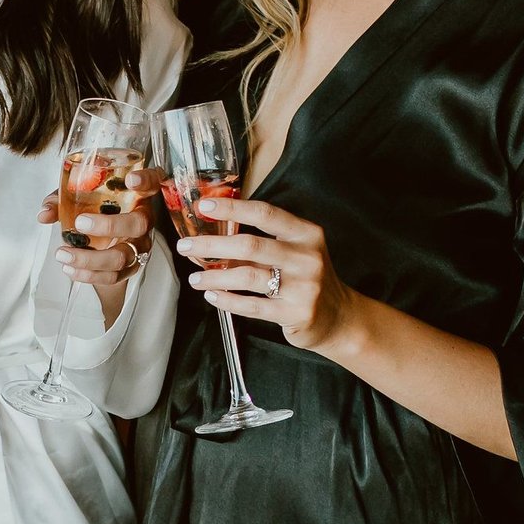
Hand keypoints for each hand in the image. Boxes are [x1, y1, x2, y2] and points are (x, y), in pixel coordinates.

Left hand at [38, 164, 157, 293]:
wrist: (106, 242)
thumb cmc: (96, 210)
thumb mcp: (79, 199)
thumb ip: (62, 200)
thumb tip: (44, 214)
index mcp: (138, 195)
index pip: (153, 182)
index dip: (146, 180)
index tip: (130, 179)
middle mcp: (144, 220)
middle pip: (137, 224)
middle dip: (108, 225)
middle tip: (79, 223)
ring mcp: (140, 246)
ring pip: (122, 257)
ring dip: (90, 259)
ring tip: (62, 253)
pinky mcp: (131, 267)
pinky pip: (113, 276)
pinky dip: (88, 275)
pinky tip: (69, 269)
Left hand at [176, 191, 355, 352]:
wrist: (338, 317)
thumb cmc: (307, 279)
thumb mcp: (294, 253)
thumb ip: (262, 243)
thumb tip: (213, 235)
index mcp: (306, 234)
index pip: (265, 213)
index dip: (232, 208)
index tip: (204, 206)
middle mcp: (307, 258)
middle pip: (250, 245)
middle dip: (211, 245)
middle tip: (185, 246)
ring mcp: (304, 287)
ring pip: (248, 276)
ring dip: (214, 277)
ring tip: (195, 278)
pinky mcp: (296, 314)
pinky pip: (252, 305)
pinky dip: (227, 300)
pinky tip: (212, 295)